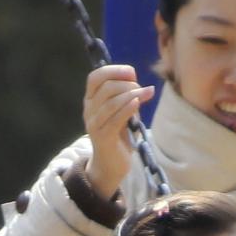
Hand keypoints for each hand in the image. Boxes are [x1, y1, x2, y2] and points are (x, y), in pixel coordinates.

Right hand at [82, 65, 154, 199]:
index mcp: (91, 100)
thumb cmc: (119, 136)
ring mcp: (94, 124)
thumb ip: (128, 98)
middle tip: (142, 89)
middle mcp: (89, 110)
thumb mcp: (123, 112)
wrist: (111, 165)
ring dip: (131, 94)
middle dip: (127, 84)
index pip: (95, 77)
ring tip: (146, 94)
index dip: (113, 70)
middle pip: (106, 87)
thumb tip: (140, 83)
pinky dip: (128, 107)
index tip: (131, 72)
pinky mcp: (103, 137)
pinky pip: (115, 118)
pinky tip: (138, 102)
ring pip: (111, 101)